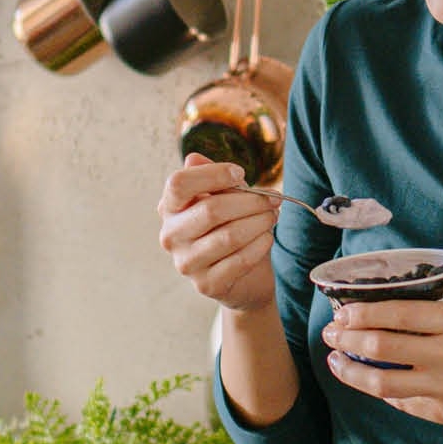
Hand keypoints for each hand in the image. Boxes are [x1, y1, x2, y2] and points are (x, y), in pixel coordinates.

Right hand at [156, 153, 276, 312]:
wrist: (243, 278)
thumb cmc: (230, 228)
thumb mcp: (223, 198)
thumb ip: (211, 179)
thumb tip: (194, 158)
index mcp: (169, 208)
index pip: (178, 183)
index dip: (213, 174)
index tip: (240, 173)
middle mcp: (171, 236)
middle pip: (211, 209)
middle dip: (251, 201)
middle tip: (273, 199)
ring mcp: (186, 263)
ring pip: (229, 235)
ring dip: (260, 222)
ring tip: (273, 216)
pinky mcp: (206, 285)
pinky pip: (240, 260)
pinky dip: (260, 245)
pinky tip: (268, 238)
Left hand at [321, 300, 442, 440]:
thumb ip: (435, 321)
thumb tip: (383, 316)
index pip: (399, 313)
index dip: (363, 313)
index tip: (343, 312)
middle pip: (382, 347)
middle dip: (348, 339)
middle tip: (331, 334)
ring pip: (382, 382)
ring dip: (352, 371)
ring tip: (336, 361)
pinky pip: (401, 401)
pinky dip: (380, 389)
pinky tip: (367, 380)